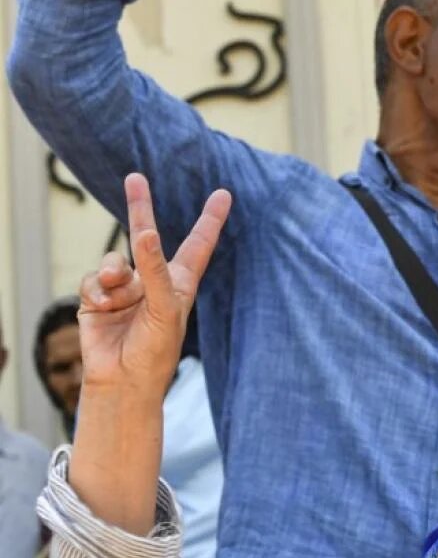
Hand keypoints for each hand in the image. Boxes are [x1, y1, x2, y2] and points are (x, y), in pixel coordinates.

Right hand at [78, 174, 229, 398]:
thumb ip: (156, 271)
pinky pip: (94, 279)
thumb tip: (146, 234)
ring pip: (115, 261)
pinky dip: (99, 292)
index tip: (224, 194)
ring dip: (117, 278)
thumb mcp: (165, 310)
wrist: (123, 379)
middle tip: (134, 178)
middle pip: (145, 235)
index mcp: (180, 283)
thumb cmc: (155, 351)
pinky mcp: (98, 296)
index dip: (210, 220)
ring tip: (121, 303)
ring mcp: (124, 287)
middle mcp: (153, 280)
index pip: (198, 245)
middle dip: (140, 207)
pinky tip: (104, 310)